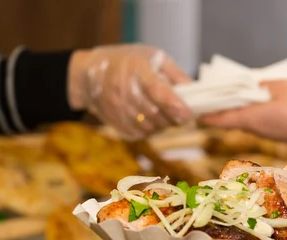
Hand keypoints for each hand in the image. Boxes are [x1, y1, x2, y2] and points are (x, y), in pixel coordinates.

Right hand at [68, 45, 192, 139]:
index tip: (188, 115)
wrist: (90, 74)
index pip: (156, 91)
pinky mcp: (113, 122)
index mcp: (136, 68)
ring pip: (148, 127)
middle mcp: (123, 89)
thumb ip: (177, 76)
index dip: (173, 105)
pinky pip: (139, 134)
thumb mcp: (155, 58)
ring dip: (163, 125)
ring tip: (164, 114)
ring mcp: (116, 108)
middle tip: (181, 114)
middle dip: (173, 118)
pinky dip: (150, 130)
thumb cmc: (129, 62)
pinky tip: (150, 119)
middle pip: (155, 114)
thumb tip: (196, 94)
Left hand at [199, 80, 286, 145]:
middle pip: (237, 116)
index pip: (224, 119)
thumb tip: (259, 85)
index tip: (198, 114)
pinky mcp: (281, 132)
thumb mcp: (283, 86)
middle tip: (220, 94)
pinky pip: (267, 116)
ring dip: (248, 104)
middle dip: (228, 106)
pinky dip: (265, 105)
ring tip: (247, 88)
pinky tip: (274, 92)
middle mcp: (257, 128)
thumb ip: (267, 84)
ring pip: (253, 116)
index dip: (210, 116)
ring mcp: (270, 132)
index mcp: (252, 118)